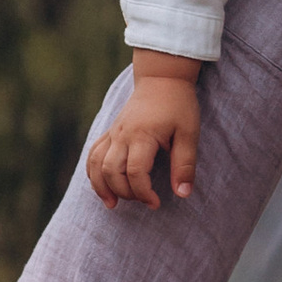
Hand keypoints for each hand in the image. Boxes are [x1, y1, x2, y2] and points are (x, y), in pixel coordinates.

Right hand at [86, 55, 201, 209]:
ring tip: (113, 204)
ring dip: (102, 187)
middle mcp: (122, 135)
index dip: (143, 193)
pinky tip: (101, 186)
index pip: (135, 173)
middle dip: (125, 192)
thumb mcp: (189, 133)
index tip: (156, 203)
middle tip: (144, 200)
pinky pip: (93, 154)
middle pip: (112, 172)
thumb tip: (182, 194)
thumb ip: (185, 165)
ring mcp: (113, 132)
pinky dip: (93, 172)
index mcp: (142, 135)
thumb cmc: (178, 105)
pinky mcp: (110, 131)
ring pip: (96, 164)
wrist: (162, 78)